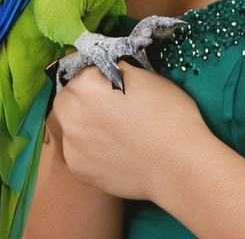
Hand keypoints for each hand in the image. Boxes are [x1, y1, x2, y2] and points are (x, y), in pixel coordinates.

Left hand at [52, 61, 205, 200]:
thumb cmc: (168, 113)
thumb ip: (117, 72)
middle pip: (67, 100)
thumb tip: (108, 72)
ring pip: (71, 128)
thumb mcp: (145, 77)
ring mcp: (71, 146)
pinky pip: (79, 153)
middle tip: (108, 107)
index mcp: (85, 85)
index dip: (97, 76)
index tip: (110, 85)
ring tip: (113, 133)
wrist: (177, 164)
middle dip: (82, 99)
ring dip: (85, 125)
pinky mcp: (79, 172)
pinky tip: (114, 153)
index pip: (81, 71)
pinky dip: (92, 151)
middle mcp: (70, 114)